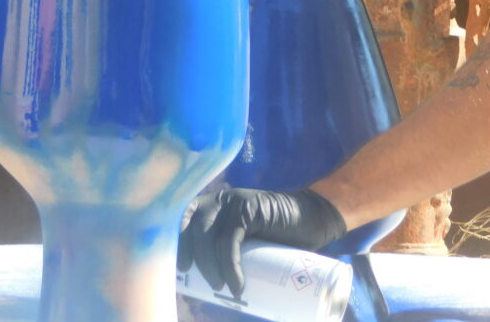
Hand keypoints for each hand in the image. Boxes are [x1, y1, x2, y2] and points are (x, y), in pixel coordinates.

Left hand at [177, 188, 346, 296]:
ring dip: (210, 267)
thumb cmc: (278, 238)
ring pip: (209, 237)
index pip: (182, 220)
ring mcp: (234, 202)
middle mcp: (219, 200)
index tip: (178, 272)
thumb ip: (228, 249)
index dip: (175, 243)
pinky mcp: (249, 209)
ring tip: (221, 289)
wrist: (313, 220)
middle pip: (192, 229)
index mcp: (212, 206)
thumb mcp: (246, 242)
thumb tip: (203, 285)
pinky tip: (235, 284)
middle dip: (189, 257)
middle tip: (197, 285)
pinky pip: (230, 239)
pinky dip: (229, 265)